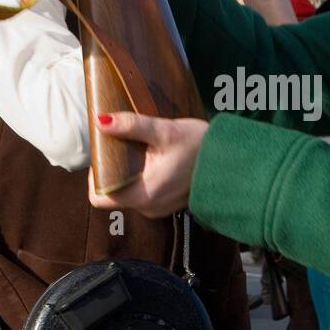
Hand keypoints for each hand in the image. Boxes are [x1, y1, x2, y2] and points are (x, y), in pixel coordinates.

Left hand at [87, 112, 208, 217]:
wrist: (233, 161)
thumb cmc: (200, 147)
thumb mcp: (164, 131)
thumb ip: (132, 126)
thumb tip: (101, 122)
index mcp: (144, 195)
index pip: (100, 197)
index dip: (96, 176)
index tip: (105, 154)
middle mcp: (149, 207)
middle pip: (114, 193)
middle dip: (114, 170)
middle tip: (125, 145)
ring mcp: (159, 208)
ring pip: (129, 192)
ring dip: (129, 172)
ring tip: (143, 149)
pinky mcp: (167, 204)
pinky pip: (144, 193)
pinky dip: (143, 177)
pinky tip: (156, 159)